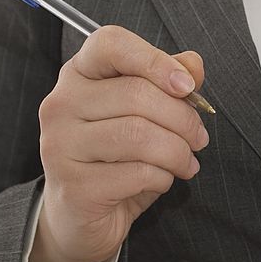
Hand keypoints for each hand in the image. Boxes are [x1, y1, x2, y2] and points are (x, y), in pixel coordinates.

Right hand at [31, 25, 208, 261]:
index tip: (187, 86)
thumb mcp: (147, 114)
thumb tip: (193, 65)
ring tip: (187, 162)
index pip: (111, 44)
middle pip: (137, 94)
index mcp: (79, 74)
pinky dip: (163, 177)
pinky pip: (137, 172)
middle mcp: (62, 103)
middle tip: (200, 139)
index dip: (154, 59)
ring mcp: (60, 144)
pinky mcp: (73, 185)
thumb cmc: (117, 157)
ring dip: (178, 151)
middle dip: (183, 119)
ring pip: (139, 135)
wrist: (81, 217)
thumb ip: (169, 83)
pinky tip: (162, 180)